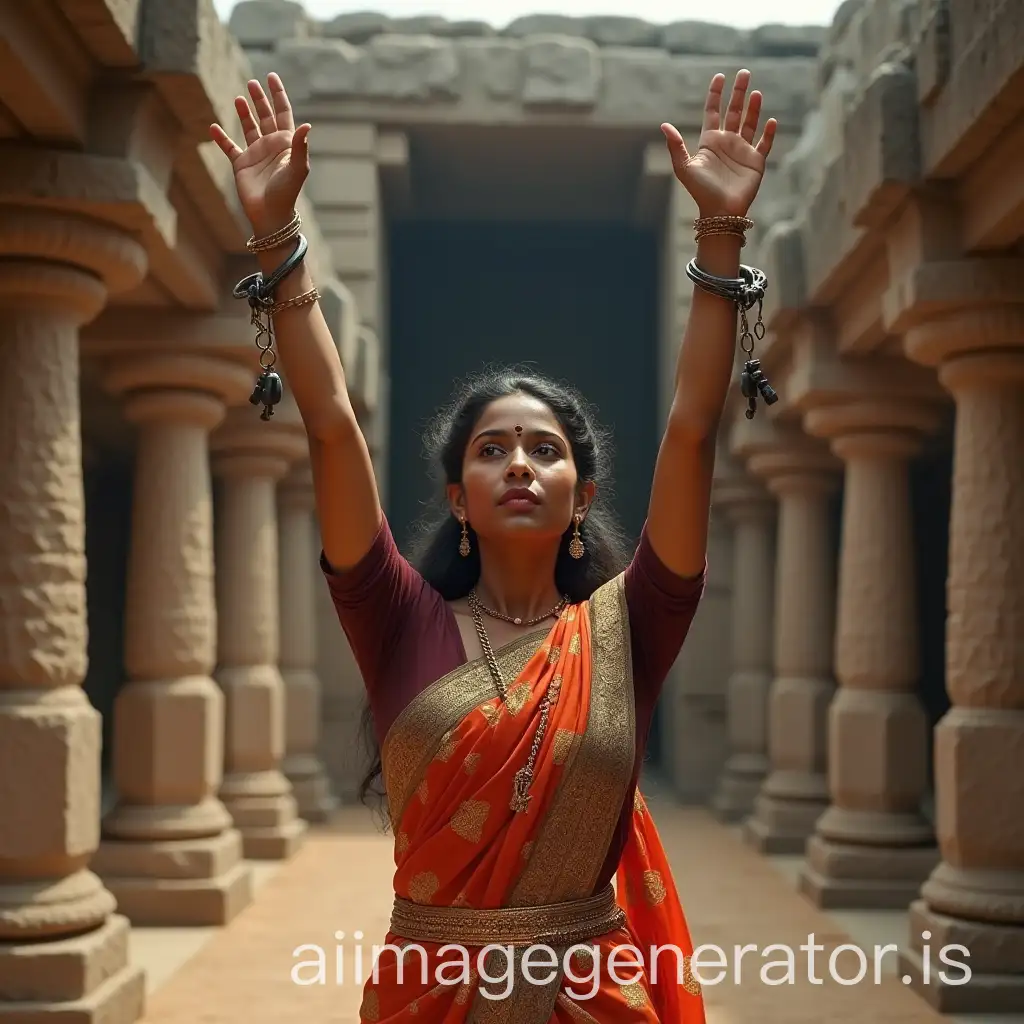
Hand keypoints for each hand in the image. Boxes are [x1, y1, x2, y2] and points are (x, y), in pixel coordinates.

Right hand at [210, 74, 310, 236]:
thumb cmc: (286, 192)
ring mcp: (256, 154)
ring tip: (240, 98)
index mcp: (285, 143)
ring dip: (245, 113)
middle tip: (252, 83)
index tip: (271, 76)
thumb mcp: (297, 168)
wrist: (271, 214)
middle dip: (260, 99)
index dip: (278, 94)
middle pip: (266, 116)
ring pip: (249, 128)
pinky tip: (213, 128)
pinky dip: (221, 138)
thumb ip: (300, 146)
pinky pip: (229, 147)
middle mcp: (271, 146)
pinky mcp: (242, 164)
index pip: (283, 113)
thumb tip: (307, 124)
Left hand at [661, 69, 775, 218]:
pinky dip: (769, 133)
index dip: (716, 94)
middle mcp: (727, 143)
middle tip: (744, 73)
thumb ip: (676, 146)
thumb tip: (663, 124)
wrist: (720, 211)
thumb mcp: (684, 167)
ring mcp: (742, 151)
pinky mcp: (756, 162)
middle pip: (734, 111)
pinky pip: (765, 144)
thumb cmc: (700, 191)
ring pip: (750, 123)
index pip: (713, 111)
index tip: (720, 76)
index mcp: (710, 141)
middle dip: (739, 92)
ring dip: (754, 108)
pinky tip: (771, 120)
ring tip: (756, 92)